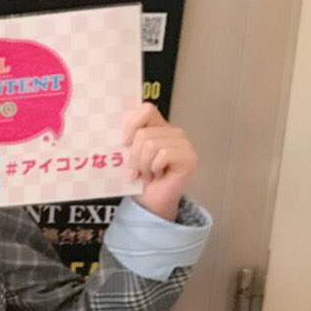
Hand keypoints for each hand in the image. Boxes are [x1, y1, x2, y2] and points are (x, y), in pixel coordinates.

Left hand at [123, 103, 196, 221]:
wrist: (148, 201)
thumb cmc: (137, 177)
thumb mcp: (126, 154)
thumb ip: (127, 138)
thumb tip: (120, 134)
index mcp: (157, 126)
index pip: (146, 109)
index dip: (131, 124)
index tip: (123, 143)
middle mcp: (172, 132)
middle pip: (143, 133)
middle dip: (133, 156)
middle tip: (137, 170)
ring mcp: (183, 144)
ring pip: (151, 145)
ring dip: (143, 165)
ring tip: (147, 174)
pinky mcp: (189, 158)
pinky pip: (163, 155)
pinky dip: (154, 168)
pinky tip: (157, 175)